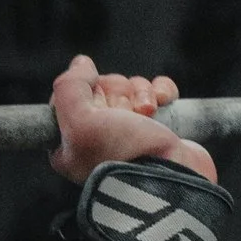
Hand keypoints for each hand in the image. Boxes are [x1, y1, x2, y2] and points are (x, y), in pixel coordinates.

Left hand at [47, 56, 217, 187]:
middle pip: (103, 89)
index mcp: (70, 144)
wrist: (172, 177)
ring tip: (148, 113)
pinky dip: (161, 91)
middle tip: (126, 113)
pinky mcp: (158, 127)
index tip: (96, 108)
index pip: (70, 97)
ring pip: (131, 88)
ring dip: (142, 92)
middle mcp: (97, 139)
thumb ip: (68, 88)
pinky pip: (156, 91)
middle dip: (119, 92)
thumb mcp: (81, 123)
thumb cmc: (123, 154)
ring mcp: (129, 133)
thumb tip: (81, 64)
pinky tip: (163, 102)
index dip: (87, 93)